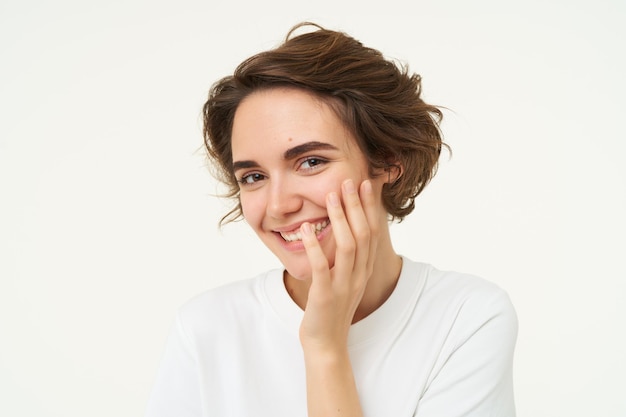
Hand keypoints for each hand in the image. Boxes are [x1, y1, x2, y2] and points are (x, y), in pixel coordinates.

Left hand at [298, 178, 378, 352]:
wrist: (326, 342)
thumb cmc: (332, 307)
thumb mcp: (345, 278)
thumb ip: (348, 256)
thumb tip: (344, 228)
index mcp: (364, 269)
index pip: (372, 233)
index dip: (369, 207)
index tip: (365, 184)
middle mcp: (358, 275)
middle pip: (363, 234)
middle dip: (356, 205)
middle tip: (349, 181)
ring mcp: (343, 285)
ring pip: (347, 246)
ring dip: (340, 219)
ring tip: (330, 196)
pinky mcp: (324, 295)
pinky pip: (321, 267)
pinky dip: (314, 246)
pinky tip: (306, 229)